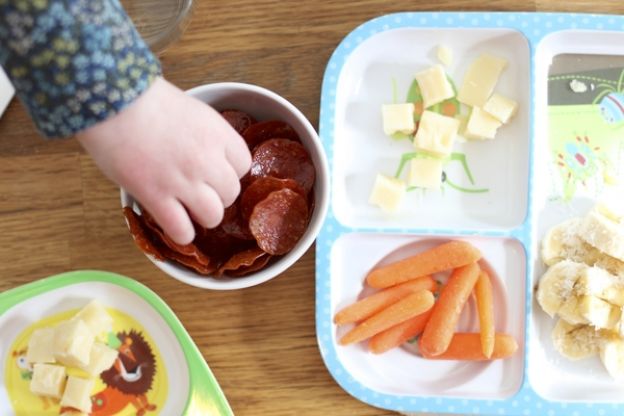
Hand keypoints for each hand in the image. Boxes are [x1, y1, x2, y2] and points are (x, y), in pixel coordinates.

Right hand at [77, 77, 250, 244]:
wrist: (109, 100)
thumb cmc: (143, 98)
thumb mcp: (189, 109)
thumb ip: (203, 134)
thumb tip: (204, 152)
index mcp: (217, 133)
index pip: (244, 164)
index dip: (229, 171)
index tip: (216, 171)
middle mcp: (207, 159)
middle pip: (231, 192)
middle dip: (218, 195)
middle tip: (199, 191)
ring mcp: (183, 181)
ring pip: (213, 216)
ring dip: (203, 216)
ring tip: (187, 209)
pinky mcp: (156, 197)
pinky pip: (182, 230)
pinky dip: (181, 233)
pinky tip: (174, 224)